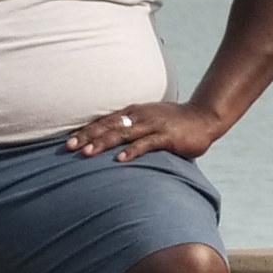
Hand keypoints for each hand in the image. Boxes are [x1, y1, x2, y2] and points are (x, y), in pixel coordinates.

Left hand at [66, 101, 229, 161]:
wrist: (204, 118)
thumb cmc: (173, 123)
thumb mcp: (148, 120)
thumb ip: (130, 128)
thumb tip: (107, 141)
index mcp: (134, 112)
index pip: (105, 121)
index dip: (86, 130)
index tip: (68, 141)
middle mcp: (141, 116)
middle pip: (109, 126)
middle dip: (88, 136)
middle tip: (69, 147)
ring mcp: (154, 125)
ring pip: (123, 133)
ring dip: (104, 143)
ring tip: (87, 153)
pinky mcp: (167, 136)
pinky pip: (146, 144)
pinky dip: (132, 151)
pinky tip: (120, 160)